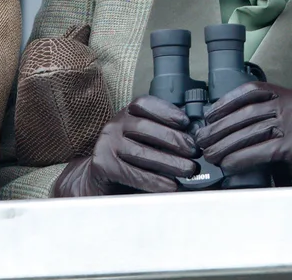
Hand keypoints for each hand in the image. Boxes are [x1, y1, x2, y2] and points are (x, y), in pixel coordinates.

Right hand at [52, 95, 197, 196]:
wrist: (97, 182)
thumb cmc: (127, 161)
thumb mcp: (141, 141)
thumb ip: (159, 136)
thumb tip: (192, 140)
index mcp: (125, 115)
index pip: (144, 104)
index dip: (166, 111)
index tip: (185, 122)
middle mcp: (113, 125)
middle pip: (145, 128)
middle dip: (173, 139)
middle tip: (194, 152)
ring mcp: (106, 144)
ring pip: (141, 152)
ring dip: (169, 162)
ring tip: (189, 170)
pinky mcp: (103, 165)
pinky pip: (132, 173)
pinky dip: (154, 181)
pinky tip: (170, 186)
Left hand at [195, 82, 291, 185]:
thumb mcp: (283, 124)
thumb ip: (260, 118)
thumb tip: (219, 124)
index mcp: (285, 95)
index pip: (250, 90)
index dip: (226, 102)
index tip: (208, 115)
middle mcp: (291, 104)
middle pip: (245, 114)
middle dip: (219, 128)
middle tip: (201, 140)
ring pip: (250, 133)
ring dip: (225, 146)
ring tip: (210, 154)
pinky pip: (261, 151)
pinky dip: (240, 159)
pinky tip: (228, 165)